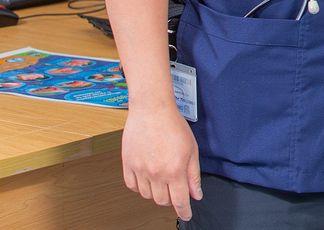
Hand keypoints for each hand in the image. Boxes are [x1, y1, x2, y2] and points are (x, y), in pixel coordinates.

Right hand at [121, 101, 202, 220]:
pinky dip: (140, 187)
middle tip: (175, 190)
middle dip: (171, 200)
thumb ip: (193, 175)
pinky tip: (147, 178)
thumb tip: (196, 194)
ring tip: (162, 180)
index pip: (179, 201)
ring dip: (156, 193)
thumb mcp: (192, 150)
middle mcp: (156, 173)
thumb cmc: (173, 125)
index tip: (186, 214)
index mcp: (174, 170)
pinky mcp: (127, 164)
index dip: (184, 211)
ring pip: (147, 195)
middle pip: (162, 201)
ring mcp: (139, 170)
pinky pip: (132, 186)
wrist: (152, 109)